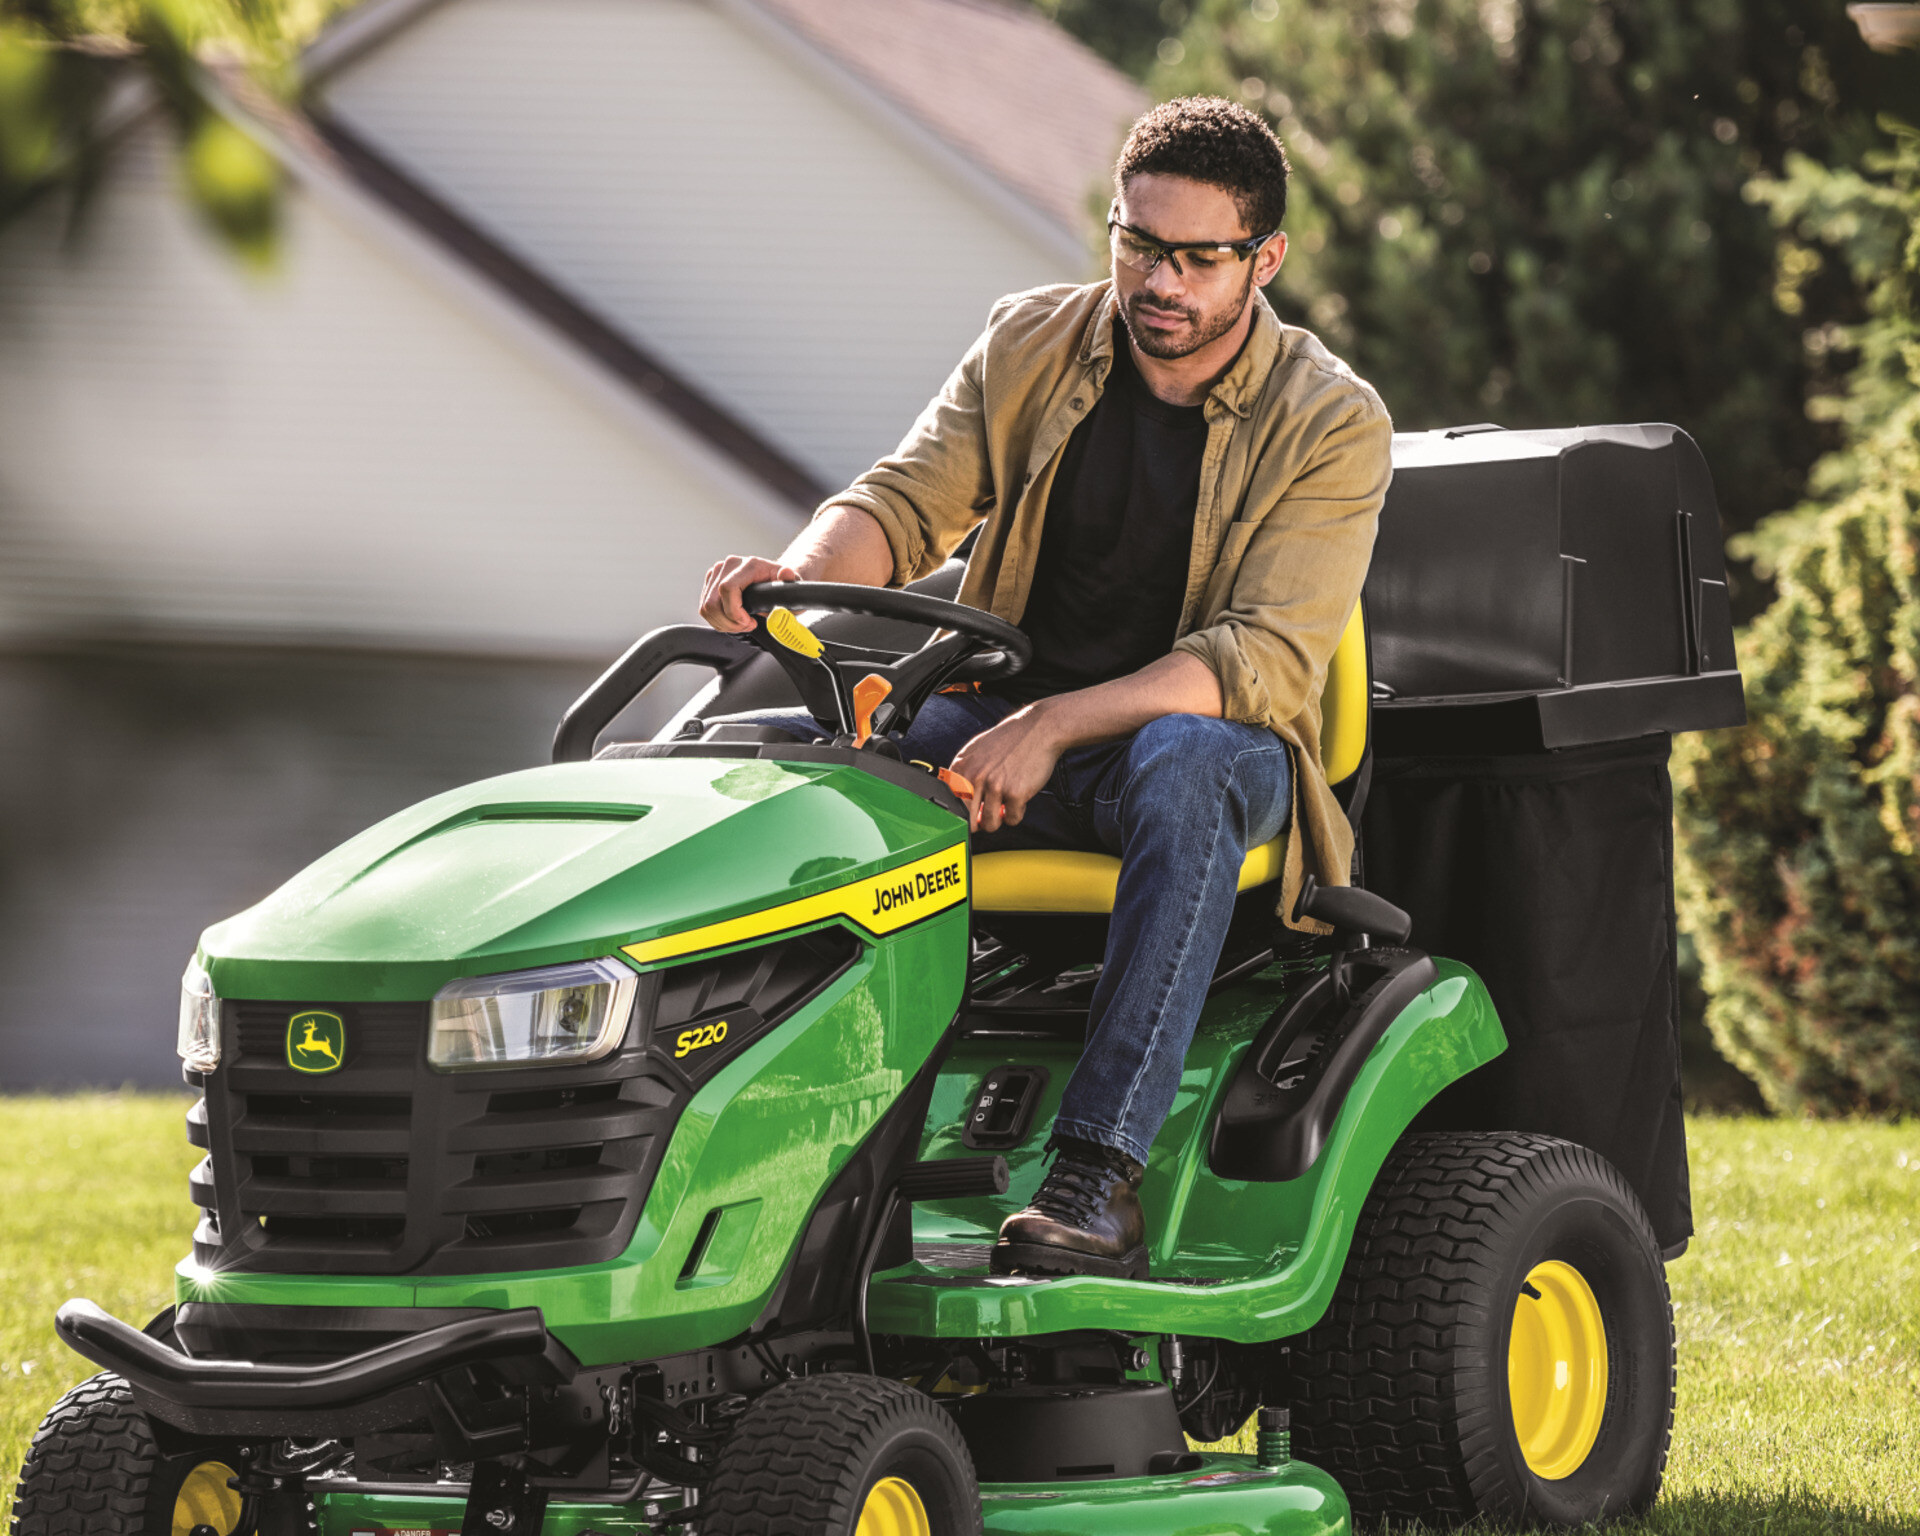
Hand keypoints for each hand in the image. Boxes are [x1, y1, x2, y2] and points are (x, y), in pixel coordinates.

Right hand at [700, 555, 798, 632]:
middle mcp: (730, 565)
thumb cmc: (782, 585)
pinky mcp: (711, 582)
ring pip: (706, 607)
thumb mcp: (793, 586)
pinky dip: (718, 620)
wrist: (774, 579)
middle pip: (713, 602)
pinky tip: (733, 621)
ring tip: (741, 625)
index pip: (727, 588)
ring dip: (723, 623)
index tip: (749, 623)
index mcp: (749, 565)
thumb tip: (786, 573)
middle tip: (746, 627)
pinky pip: (705, 607)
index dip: (734, 612)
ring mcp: (718, 572)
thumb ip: (791, 582)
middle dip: (729, 622)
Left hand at [948, 706, 1062, 833]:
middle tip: (985, 820)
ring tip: (1004, 807)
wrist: (1039, 730)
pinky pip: (1012, 819)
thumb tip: (952, 790)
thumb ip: (963, 768)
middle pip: (968, 819)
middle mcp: (976, 777)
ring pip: (990, 824)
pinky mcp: (1015, 793)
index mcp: (964, 767)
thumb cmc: (1011, 739)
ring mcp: (996, 786)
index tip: (967, 818)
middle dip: (977, 825)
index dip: (959, 815)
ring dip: (998, 820)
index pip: (951, 803)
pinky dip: (1016, 814)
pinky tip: (1018, 801)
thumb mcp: (977, 748)